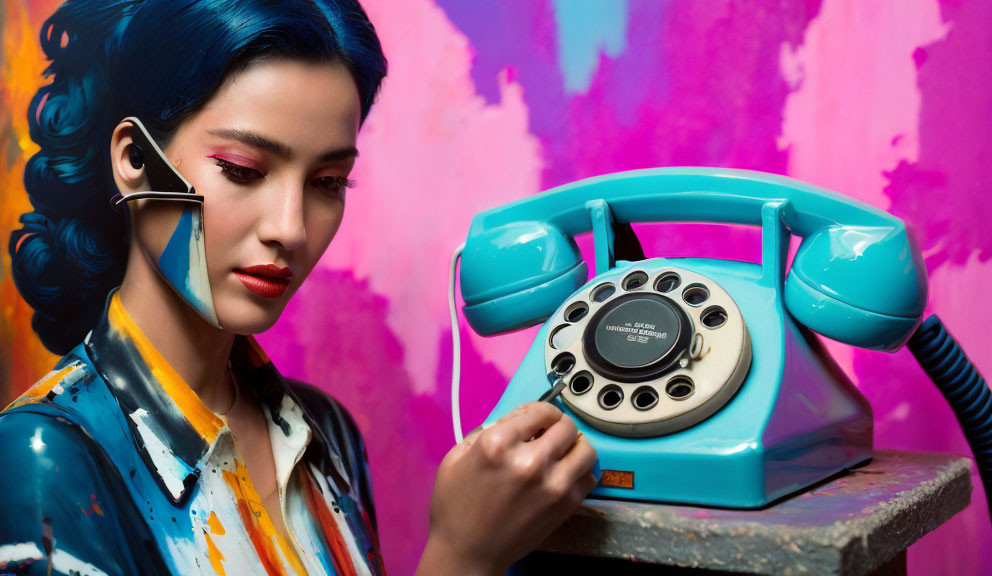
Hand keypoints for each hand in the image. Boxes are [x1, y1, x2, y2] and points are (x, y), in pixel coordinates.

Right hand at [416, 401, 598, 575]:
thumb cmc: (456, 507)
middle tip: (548, 436)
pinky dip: (580, 471)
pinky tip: (564, 474)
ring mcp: (552, 484)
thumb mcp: (457, 457)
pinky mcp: (565, 504)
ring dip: (574, 446)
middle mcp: (530, 460)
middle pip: (566, 425)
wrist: (468, 552)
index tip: (538, 420)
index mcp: (498, 444)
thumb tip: (517, 420)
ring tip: (560, 453)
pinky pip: (589, 475)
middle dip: (557, 427)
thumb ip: (486, 431)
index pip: (541, 410)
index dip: (540, 412)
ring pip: (585, 448)